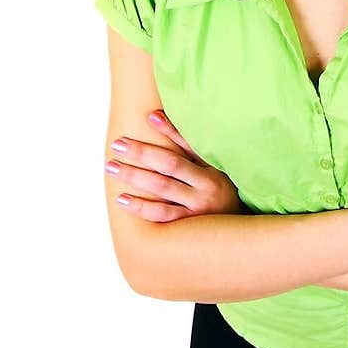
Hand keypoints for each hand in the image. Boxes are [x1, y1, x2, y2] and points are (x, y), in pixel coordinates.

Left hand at [105, 110, 245, 221]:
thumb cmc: (219, 192)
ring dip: (135, 177)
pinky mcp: (189, 225)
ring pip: (162, 188)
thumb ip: (186, 143)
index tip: (148, 117)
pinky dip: (141, 207)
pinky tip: (122, 199)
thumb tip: (154, 115)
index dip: (169, 130)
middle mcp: (207, 186)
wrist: (236, 231)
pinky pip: (161, 215)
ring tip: (111, 168)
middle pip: (169, 165)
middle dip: (142, 153)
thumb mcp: (212, 168)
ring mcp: (198, 208)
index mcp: (214, 167)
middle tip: (117, 145)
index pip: (189, 144)